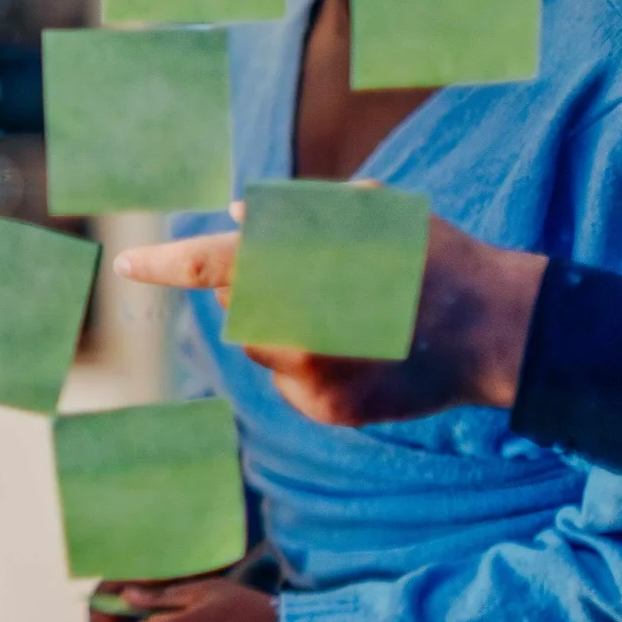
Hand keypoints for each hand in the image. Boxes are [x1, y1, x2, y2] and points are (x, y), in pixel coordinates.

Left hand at [114, 204, 545, 425]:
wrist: (497, 330)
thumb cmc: (432, 257)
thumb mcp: (369, 213)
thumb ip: (297, 216)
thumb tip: (238, 219)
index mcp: (299, 268)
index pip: (211, 264)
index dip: (163, 262)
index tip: (125, 261)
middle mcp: (293, 325)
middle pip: (237, 307)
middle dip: (257, 290)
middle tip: (316, 278)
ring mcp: (307, 372)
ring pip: (260, 346)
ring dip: (283, 327)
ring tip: (352, 314)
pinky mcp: (322, 408)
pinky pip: (289, 379)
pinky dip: (307, 363)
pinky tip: (360, 351)